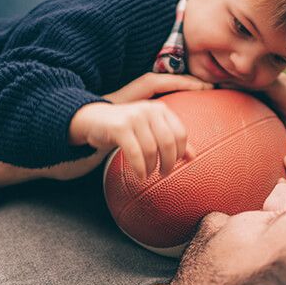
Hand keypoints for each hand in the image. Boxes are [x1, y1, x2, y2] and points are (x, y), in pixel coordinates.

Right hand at [70, 73, 211, 179]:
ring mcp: (134, 116)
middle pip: (168, 141)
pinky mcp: (119, 127)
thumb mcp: (150, 130)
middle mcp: (149, 109)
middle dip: (169, 162)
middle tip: (164, 174)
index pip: (180, 133)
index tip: (175, 164)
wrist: (92, 119)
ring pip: (151, 149)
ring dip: (152, 167)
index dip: (180, 152)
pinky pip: (135, 153)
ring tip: (148, 174)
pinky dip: (140, 168)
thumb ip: (171, 140)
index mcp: (161, 109)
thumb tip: (193, 156)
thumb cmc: (126, 128)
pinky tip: (140, 176)